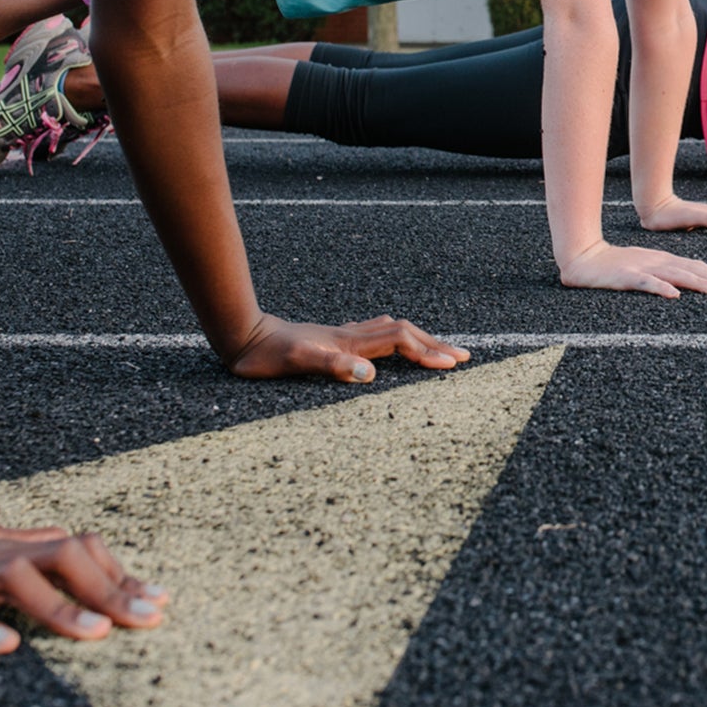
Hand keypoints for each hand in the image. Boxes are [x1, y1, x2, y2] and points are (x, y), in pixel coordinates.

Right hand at [0, 508, 166, 653]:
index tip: (161, 602)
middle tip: (148, 619)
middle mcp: (0, 552)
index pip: (83, 552)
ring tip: (96, 634)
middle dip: (109, 590)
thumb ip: (41, 552)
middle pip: (64, 559)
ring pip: (17, 579)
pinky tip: (7, 647)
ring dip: (59, 606)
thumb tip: (89, 550)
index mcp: (20, 547)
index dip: (122, 576)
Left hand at [227, 312, 470, 382]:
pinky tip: (390, 339)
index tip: (452, 366)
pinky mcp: (332, 338)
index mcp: (348, 342)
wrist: (242, 334)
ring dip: (419, 339)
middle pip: (404, 333)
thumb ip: (332, 365)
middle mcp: (350, 335)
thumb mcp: (296, 363)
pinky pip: (374, 334)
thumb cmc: (265, 355)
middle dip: (435, 344)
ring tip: (438, 348)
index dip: (426, 353)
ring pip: (391, 331)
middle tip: (464, 357)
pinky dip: (394, 336)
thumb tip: (369, 375)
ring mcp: (342, 335)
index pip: (399, 342)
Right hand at [557, 238, 706, 297]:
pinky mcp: (626, 277)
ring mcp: (642, 268)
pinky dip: (661, 288)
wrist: (583, 258)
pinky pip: (646, 283)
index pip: (693, 265)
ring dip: (696, 282)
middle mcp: (656, 261)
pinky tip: (674, 295)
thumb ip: (663, 272)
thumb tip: (683, 284)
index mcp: (661, 259)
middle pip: (689, 269)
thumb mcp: (643, 266)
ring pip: (674, 275)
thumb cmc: (613, 265)